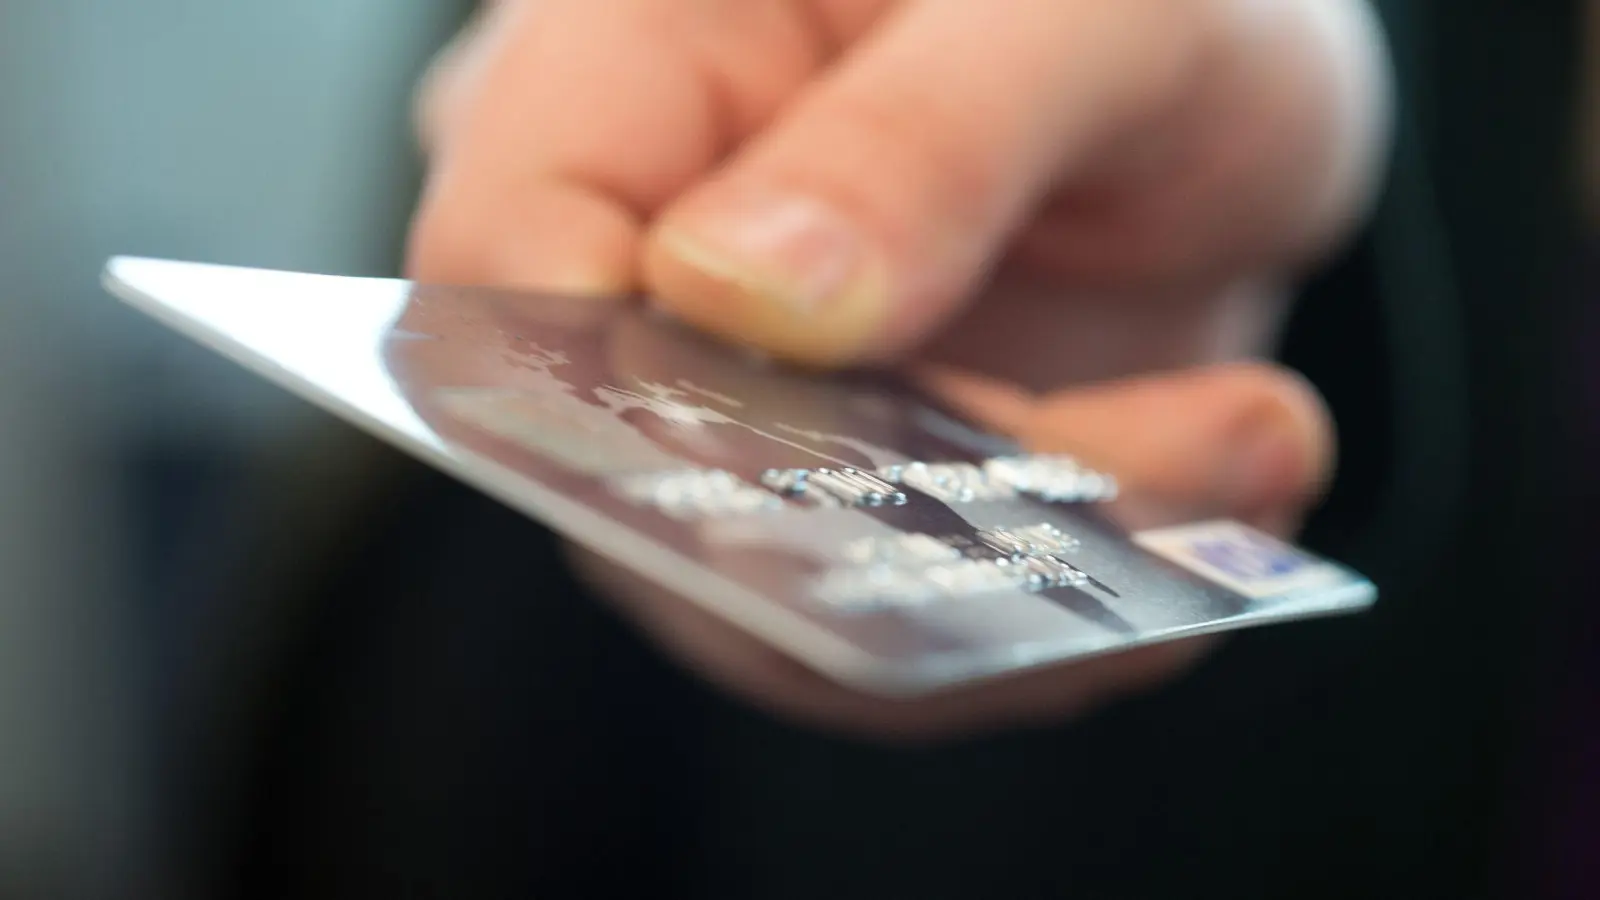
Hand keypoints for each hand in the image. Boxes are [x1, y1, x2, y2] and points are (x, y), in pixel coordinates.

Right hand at [405, 0, 1388, 738]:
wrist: (1209, 74)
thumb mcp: (1095, 3)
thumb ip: (922, 134)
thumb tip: (739, 302)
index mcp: (630, 56)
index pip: (506, 256)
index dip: (628, 392)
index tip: (864, 447)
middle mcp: (649, 241)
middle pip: (636, 469)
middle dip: (887, 531)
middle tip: (1169, 471)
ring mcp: (735, 384)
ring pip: (772, 586)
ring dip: (1012, 576)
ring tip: (1242, 455)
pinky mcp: (832, 482)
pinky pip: (880, 608)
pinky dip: (1044, 607)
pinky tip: (1216, 499)